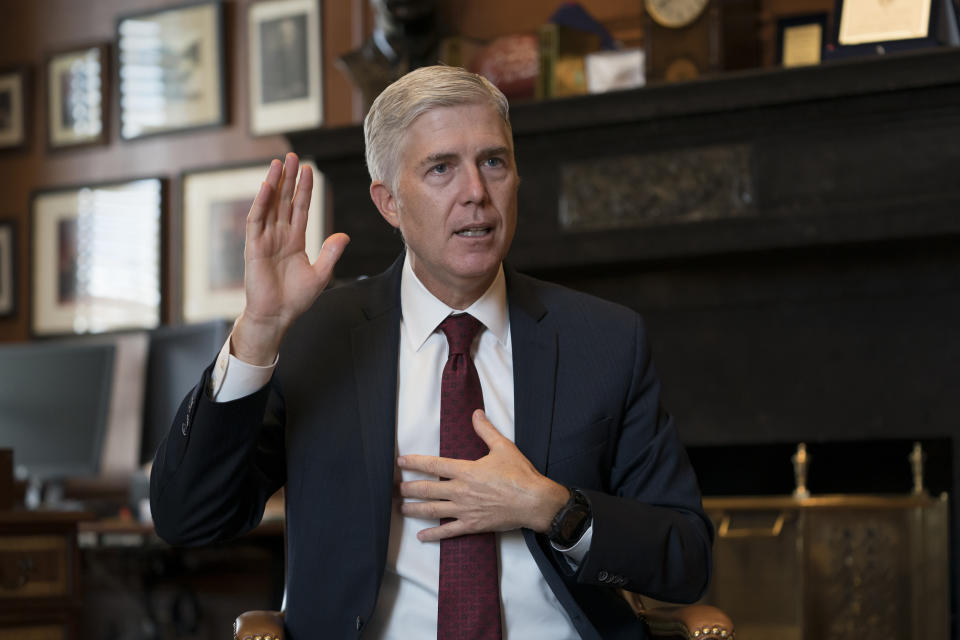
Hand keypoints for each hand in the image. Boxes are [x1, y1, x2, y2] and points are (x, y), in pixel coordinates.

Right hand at [231, 153, 349, 364]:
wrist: (277, 316)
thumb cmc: (296, 299)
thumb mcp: (321, 274)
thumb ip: (331, 253)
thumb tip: (344, 235)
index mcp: (294, 241)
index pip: (300, 208)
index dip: (305, 190)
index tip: (309, 170)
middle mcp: (279, 236)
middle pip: (285, 201)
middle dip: (289, 179)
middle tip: (293, 156)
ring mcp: (265, 240)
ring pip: (270, 205)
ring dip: (274, 184)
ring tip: (279, 163)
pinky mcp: (253, 247)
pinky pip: (256, 220)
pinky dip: (260, 203)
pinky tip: (266, 186)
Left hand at [397, 410, 568, 540]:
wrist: (534, 502)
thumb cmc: (520, 474)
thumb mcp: (503, 447)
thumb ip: (486, 430)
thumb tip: (476, 413)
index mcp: (466, 471)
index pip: (434, 465)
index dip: (415, 463)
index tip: (400, 462)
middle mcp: (461, 491)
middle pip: (427, 489)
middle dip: (409, 488)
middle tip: (395, 488)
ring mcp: (465, 510)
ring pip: (432, 510)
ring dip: (414, 509)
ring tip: (401, 508)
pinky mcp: (472, 525)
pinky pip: (448, 531)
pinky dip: (433, 534)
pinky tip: (422, 536)